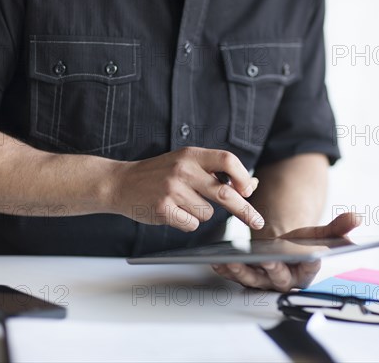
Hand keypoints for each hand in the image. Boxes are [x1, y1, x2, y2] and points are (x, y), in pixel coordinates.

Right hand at [109, 147, 263, 231]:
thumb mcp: (186, 163)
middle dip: (244, 210)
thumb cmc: (159, 174)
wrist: (121, 182)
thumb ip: (216, 172)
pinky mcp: (163, 209)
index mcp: (191, 154)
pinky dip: (187, 223)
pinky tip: (174, 212)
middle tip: (257, 221)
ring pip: (207, 213)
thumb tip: (251, 184)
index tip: (249, 190)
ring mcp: (172, 189)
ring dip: (201, 214)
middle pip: (224, 193)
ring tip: (182, 203)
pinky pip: (191, 224)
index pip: (227, 160)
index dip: (242, 177)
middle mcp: (183, 169)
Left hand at [211, 213, 360, 290]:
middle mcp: (286, 280)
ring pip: (253, 280)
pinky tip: (217, 261)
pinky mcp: (248, 277)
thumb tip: (357, 218)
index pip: (310, 268)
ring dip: (241, 272)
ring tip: (231, 261)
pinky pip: (236, 276)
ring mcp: (265, 281)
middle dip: (272, 270)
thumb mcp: (320, 233)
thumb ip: (338, 227)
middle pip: (279, 278)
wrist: (284, 249)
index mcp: (307, 271)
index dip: (308, 263)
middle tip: (267, 261)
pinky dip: (226, 270)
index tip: (307, 255)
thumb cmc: (303, 243)